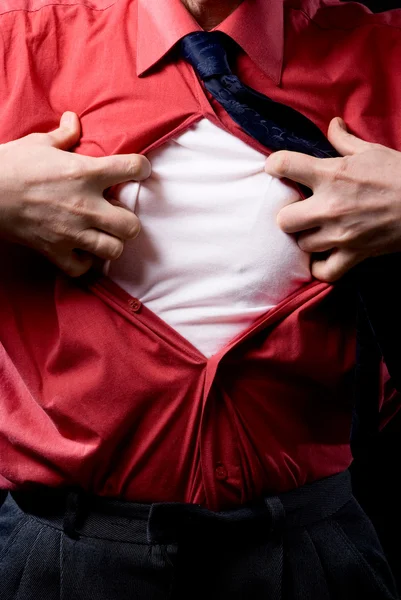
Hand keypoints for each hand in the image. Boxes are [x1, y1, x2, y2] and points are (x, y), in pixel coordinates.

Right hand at [0, 112, 150, 276]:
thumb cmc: (11, 164)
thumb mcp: (39, 142)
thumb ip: (64, 135)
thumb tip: (74, 119)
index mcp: (86, 173)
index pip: (133, 168)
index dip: (141, 168)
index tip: (137, 170)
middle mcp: (86, 205)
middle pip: (132, 225)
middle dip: (129, 221)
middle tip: (117, 214)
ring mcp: (72, 232)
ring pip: (114, 250)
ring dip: (111, 243)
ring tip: (102, 234)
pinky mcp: (55, 250)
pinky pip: (82, 268)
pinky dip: (85, 262)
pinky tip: (81, 250)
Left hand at [264, 117, 400, 281]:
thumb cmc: (400, 174)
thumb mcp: (372, 151)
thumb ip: (344, 140)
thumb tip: (333, 124)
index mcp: (331, 175)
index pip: (283, 165)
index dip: (275, 165)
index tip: (277, 168)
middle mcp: (330, 206)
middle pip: (283, 219)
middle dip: (289, 214)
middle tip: (300, 210)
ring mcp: (341, 234)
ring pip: (302, 244)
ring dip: (307, 237)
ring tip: (316, 231)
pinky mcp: (354, 255)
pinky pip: (324, 271)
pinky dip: (321, 267)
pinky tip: (324, 256)